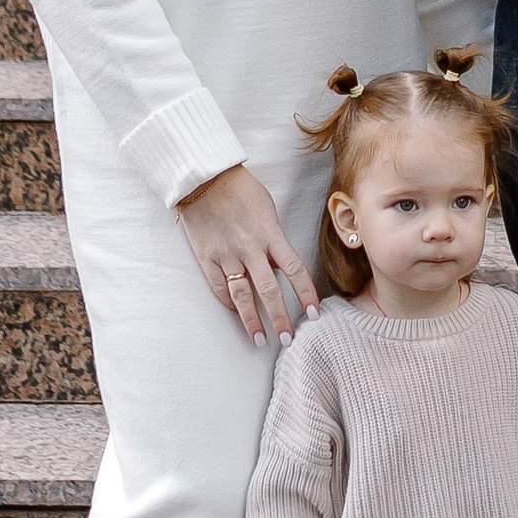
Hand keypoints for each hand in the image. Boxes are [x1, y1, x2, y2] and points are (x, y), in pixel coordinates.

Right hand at [175, 163, 319, 345]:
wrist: (203, 178)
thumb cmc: (240, 188)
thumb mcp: (267, 209)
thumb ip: (274, 238)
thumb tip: (279, 264)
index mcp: (270, 233)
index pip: (294, 269)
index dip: (306, 294)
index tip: (314, 313)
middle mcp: (250, 248)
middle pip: (269, 290)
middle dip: (280, 318)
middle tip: (287, 339)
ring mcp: (226, 254)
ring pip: (242, 296)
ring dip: (252, 321)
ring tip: (260, 339)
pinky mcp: (207, 257)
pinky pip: (219, 286)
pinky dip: (229, 303)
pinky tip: (237, 314)